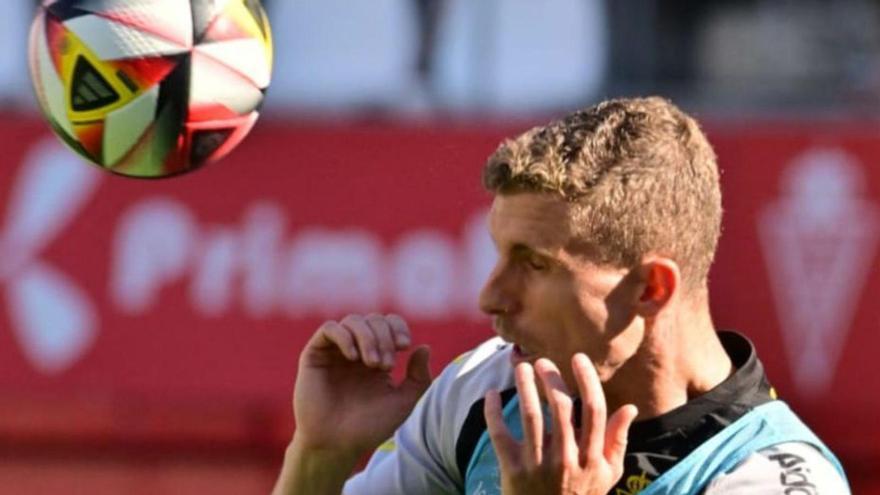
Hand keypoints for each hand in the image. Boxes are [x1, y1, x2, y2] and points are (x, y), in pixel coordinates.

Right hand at [291, 313, 431, 459]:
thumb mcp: (403, 403)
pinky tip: (352, 357)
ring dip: (368, 337)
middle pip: (374, 320)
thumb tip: (424, 347)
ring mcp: (335, 351)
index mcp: (376, 357)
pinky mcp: (315, 354)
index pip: (389, 324)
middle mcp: (356, 350)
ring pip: (353, 320)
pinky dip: (344, 336)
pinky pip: (329, 328)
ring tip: (372, 363)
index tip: (404, 346)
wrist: (336, 444)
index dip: (398, 328)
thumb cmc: (368, 426)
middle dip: (384, 338)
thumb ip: (419, 378)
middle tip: (385, 365)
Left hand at [484, 354, 637, 494]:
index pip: (594, 411)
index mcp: (592, 458)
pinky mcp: (513, 471)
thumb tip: (630, 407)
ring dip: (525, 387)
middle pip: (561, 409)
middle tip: (542, 361)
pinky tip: (492, 394)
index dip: (587, 380)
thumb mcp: (607, 475)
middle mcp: (567, 460)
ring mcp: (538, 466)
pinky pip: (501, 434)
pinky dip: (494, 412)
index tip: (578, 358)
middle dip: (552, 379)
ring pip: (531, 416)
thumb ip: (618, 440)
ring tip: (520, 366)